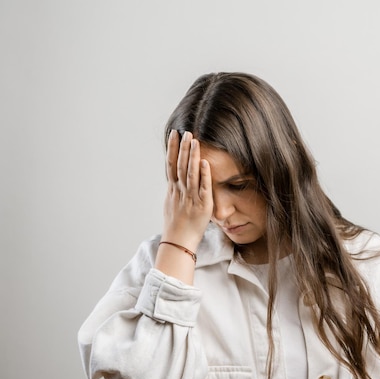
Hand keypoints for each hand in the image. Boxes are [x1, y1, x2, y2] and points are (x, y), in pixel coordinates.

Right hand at [161, 130, 212, 251]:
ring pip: (190, 173)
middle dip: (182, 147)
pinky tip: (205, 162)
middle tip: (186, 132)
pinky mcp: (202, 205)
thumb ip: (174, 191)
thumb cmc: (176, 226)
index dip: (172, 148)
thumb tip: (173, 181)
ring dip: (192, 156)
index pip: (171, 164)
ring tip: (195, 141)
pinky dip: (204, 175)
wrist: (178, 242)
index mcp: (172, 190)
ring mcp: (190, 197)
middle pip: (180, 165)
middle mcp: (180, 191)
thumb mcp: (171, 204)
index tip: (173, 134)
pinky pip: (203, 188)